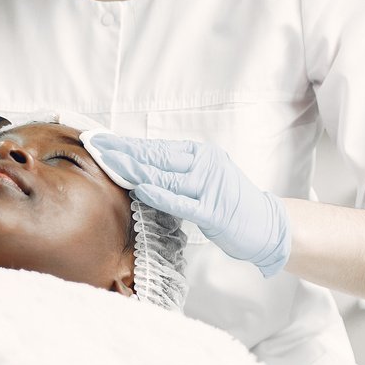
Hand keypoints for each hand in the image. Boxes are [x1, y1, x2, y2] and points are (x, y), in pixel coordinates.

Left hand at [89, 134, 290, 276]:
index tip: (100, 140)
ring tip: (108, 163)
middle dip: (122, 152)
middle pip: (155, 157)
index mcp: (200, 154)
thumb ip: (173, 173)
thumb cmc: (230, 203)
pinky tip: (141, 188)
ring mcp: (211, 186)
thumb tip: (136, 168)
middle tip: (95, 145)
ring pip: (165, 177)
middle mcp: (205, 164)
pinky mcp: (215, 211)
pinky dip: (160, 194)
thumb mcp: (202, 180)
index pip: (155, 148)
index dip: (126, 144)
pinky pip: (182, 202)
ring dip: (134, 170)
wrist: (269, 225)